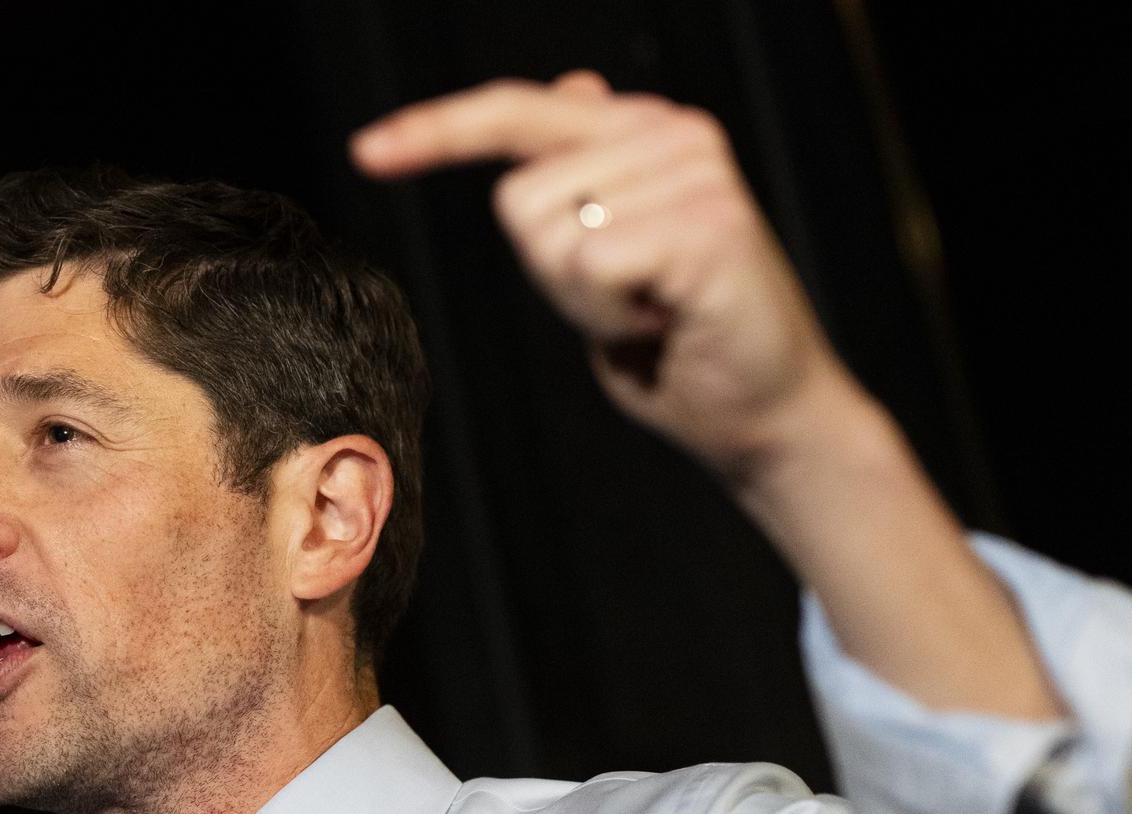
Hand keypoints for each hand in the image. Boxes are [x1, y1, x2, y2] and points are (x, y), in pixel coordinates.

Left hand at [352, 70, 856, 485]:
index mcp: (647, 131)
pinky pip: (590, 265)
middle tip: (629, 304)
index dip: (439, 130)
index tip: (366, 151)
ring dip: (585, 299)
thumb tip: (575, 83)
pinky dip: (610, 313)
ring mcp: (697, 174)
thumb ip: (585, 174)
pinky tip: (668, 319)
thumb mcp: (615, 250)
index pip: (519, 111)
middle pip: (520, 198)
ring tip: (654, 309)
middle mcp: (674, 134)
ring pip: (551, 235)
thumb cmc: (682, 343)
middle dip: (552, 274)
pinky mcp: (709, 224)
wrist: (765, 413)